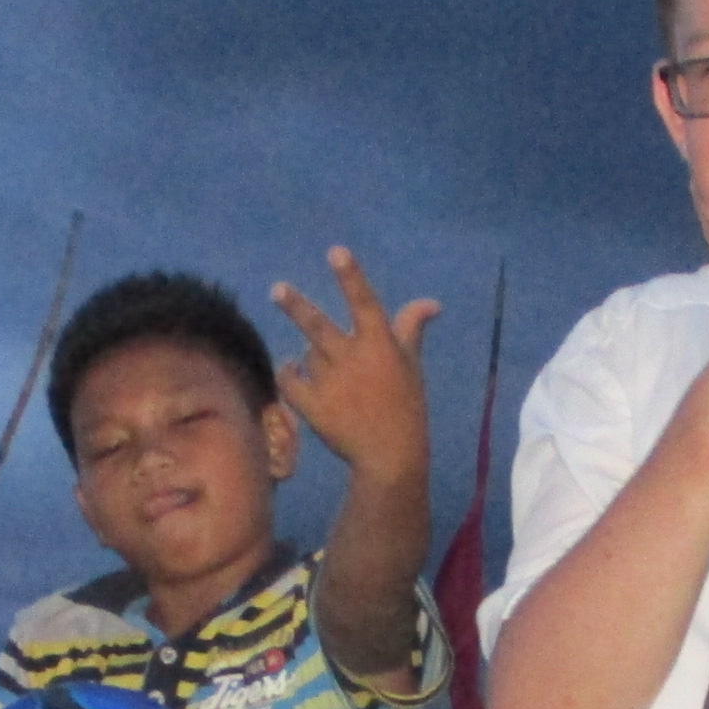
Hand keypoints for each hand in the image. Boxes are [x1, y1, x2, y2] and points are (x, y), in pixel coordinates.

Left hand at [273, 246, 438, 483]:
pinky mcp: (313, 406)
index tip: (336, 252)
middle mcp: (352, 359)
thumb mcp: (411, 365)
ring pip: (308, 353)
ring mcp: (330, 383)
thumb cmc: (405, 407)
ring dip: (310, 354)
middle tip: (277, 290)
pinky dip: (288, 372)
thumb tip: (431, 303)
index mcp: (380, 345)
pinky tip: (291, 370)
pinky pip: (290, 381)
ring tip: (325, 368)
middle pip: (318, 326)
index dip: (351, 276)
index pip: (364, 303)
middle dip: (295, 305)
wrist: (389, 456)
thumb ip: (411, 329)